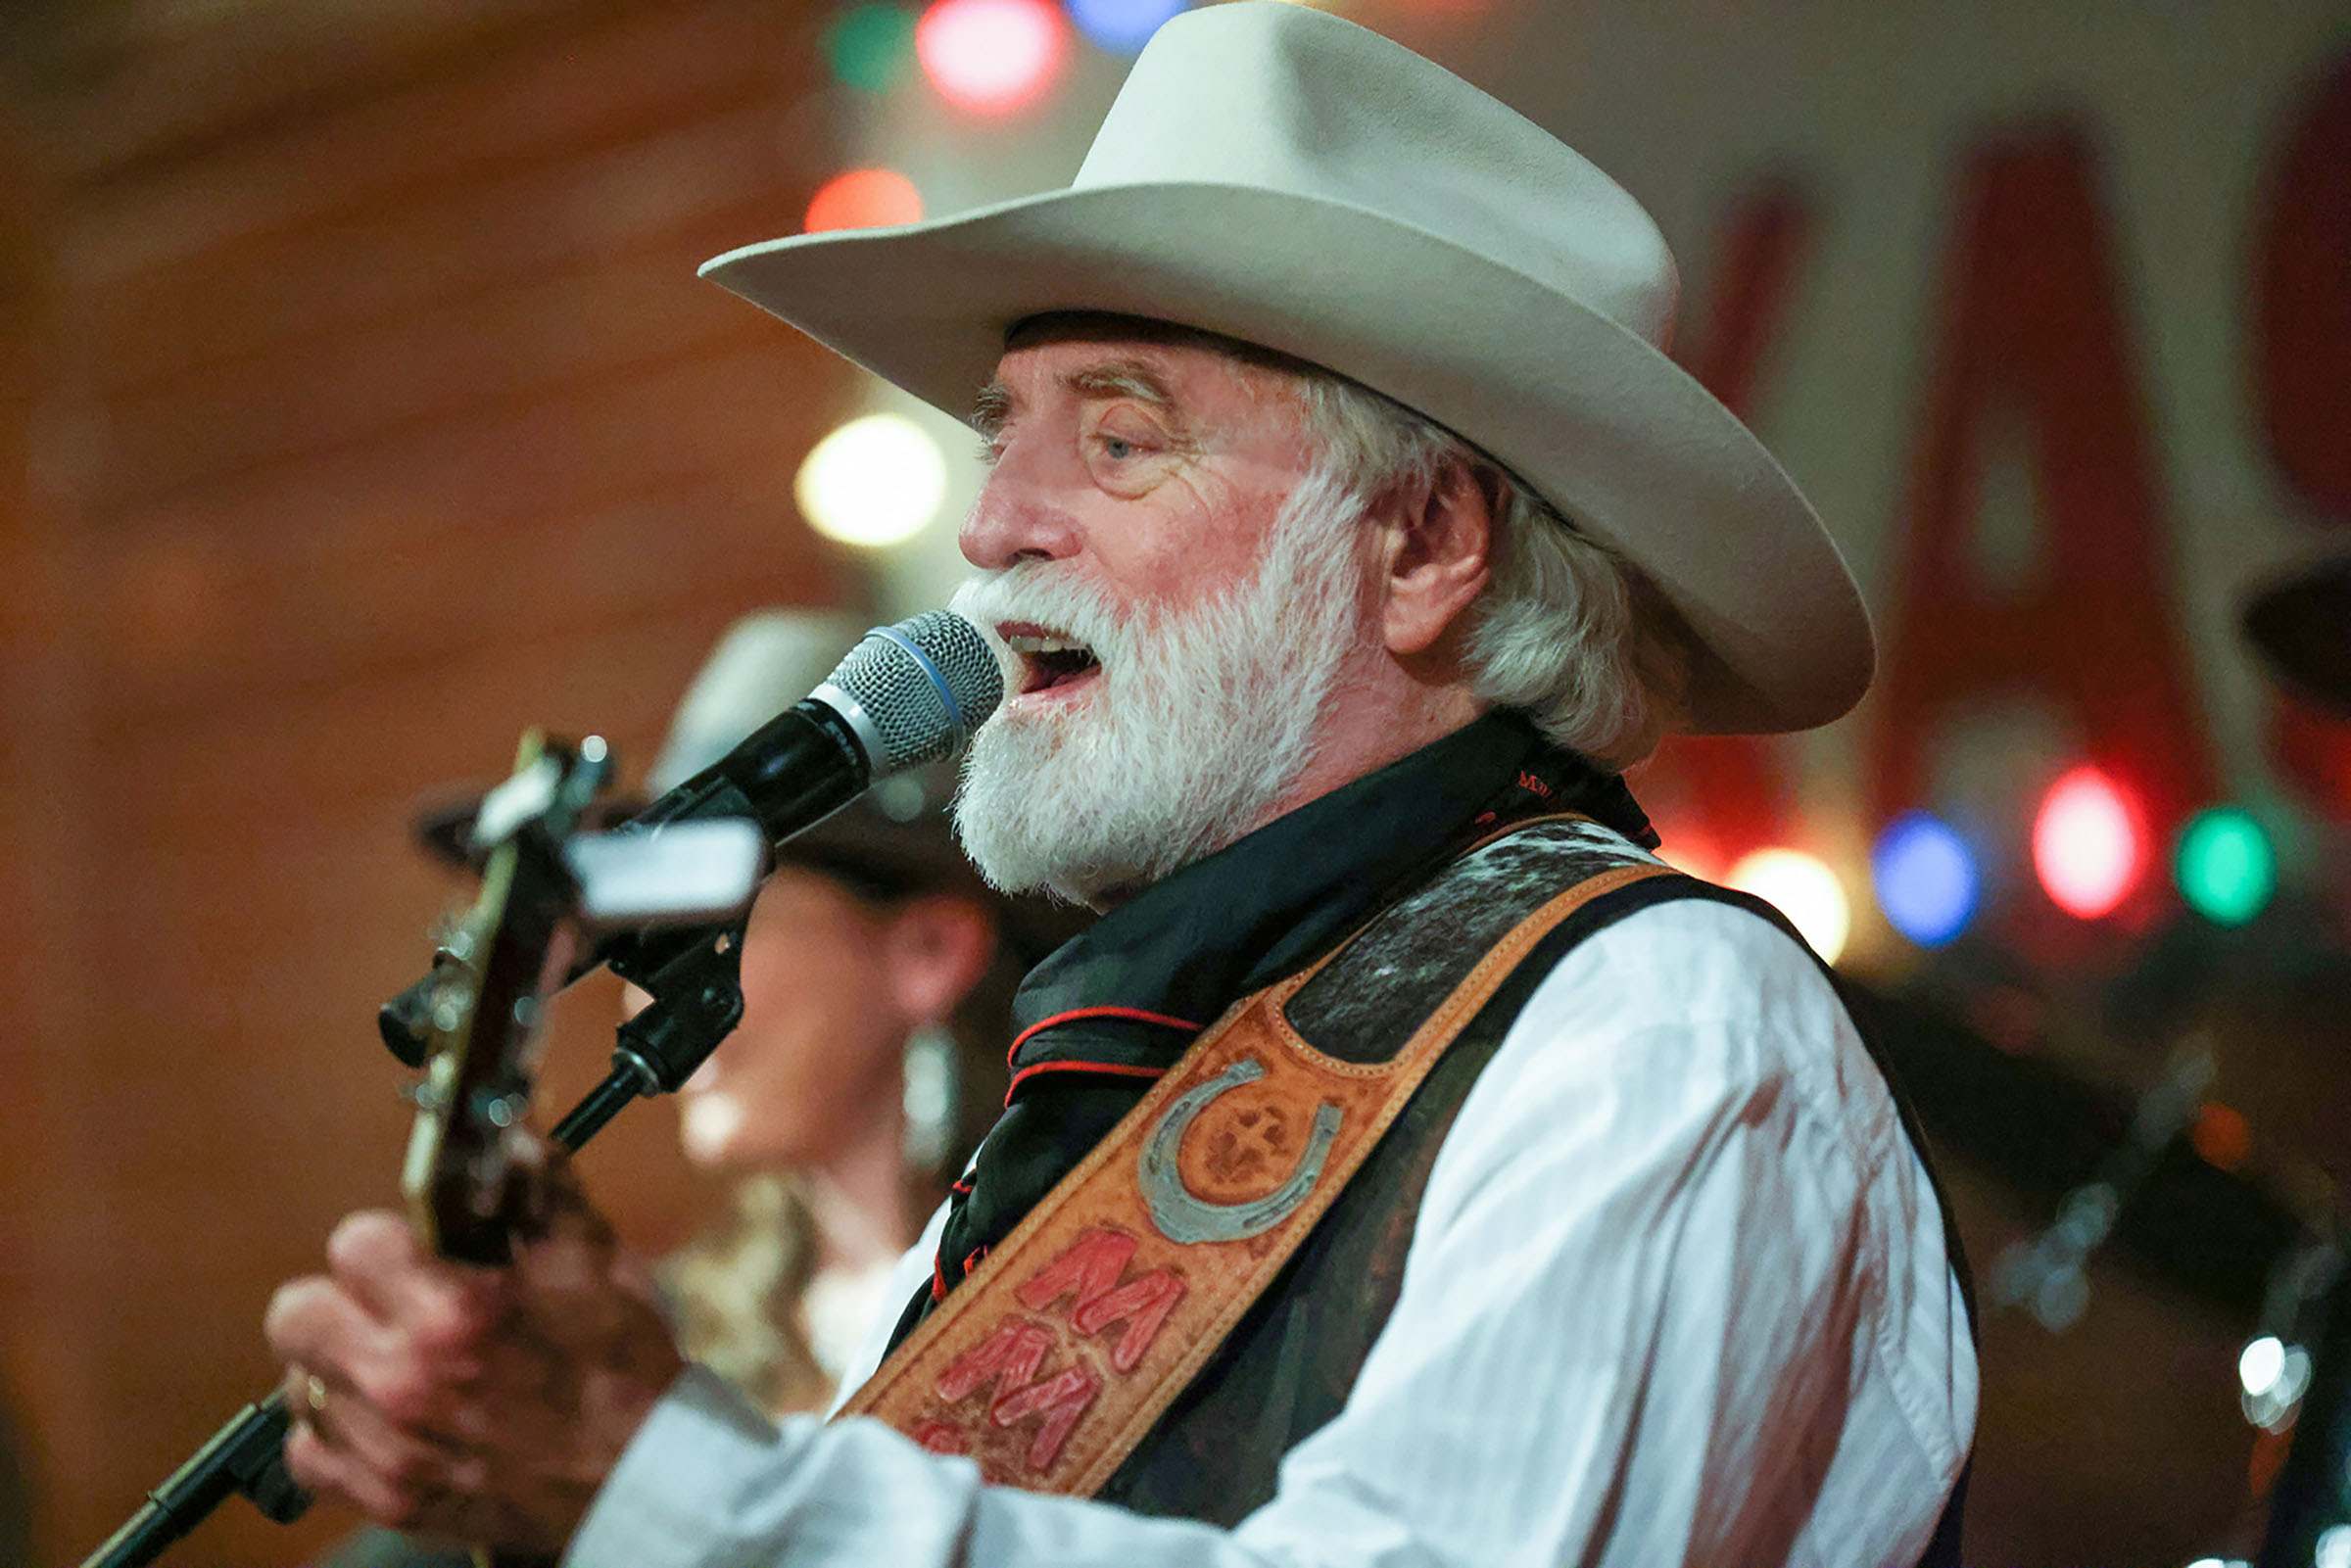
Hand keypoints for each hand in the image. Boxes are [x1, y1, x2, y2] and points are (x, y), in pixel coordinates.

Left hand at [264, 1167, 684, 1556]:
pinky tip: (389, 1418)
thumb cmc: (620, 1367)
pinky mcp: (384, 1498)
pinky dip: (339, 1434)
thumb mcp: (593, 1260)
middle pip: (297, 1314)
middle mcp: (404, 1381)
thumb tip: (507, 1127)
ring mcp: (388, 1448)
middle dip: (342, 1299)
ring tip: (398, 1364)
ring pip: (299, 1382)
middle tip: (388, 1305)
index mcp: (453, 1312)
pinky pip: (307, 1453)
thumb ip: (538, 1185)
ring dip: (342, 1366)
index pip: (354, 1242)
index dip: (389, 1239)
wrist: (640, 1475)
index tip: (412, 1251)